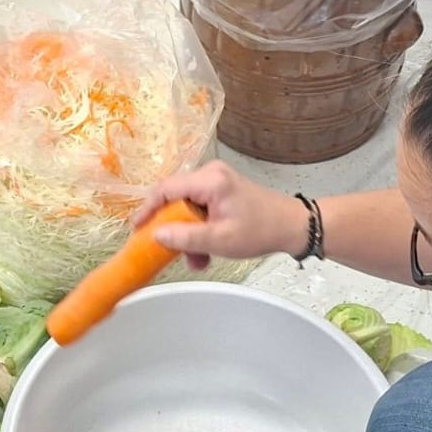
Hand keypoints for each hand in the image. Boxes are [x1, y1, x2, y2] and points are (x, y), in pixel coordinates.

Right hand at [130, 161, 308, 268]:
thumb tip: (156, 236)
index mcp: (210, 180)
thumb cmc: (262, 230)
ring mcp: (215, 181)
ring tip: (195, 258)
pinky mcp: (220, 190)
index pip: (165, 189)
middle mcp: (210, 174)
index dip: (147, 209)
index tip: (137, 229)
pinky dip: (197, 229)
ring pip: (185, 207)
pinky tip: (205, 249)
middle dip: (171, 228)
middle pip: (173, 198)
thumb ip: (185, 238)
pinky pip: (197, 208)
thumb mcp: (220, 240)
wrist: (294, 226)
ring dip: (186, 233)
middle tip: (169, 250)